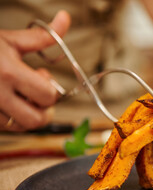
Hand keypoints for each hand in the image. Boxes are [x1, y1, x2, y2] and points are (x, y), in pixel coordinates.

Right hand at [0, 10, 70, 131]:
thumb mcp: (9, 40)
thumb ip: (40, 36)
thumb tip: (65, 18)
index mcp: (9, 73)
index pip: (47, 96)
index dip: (52, 89)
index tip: (44, 77)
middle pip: (37, 120)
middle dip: (44, 110)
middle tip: (39, 96)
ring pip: (20, 127)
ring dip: (27, 114)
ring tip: (21, 97)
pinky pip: (4, 128)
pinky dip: (12, 118)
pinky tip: (9, 103)